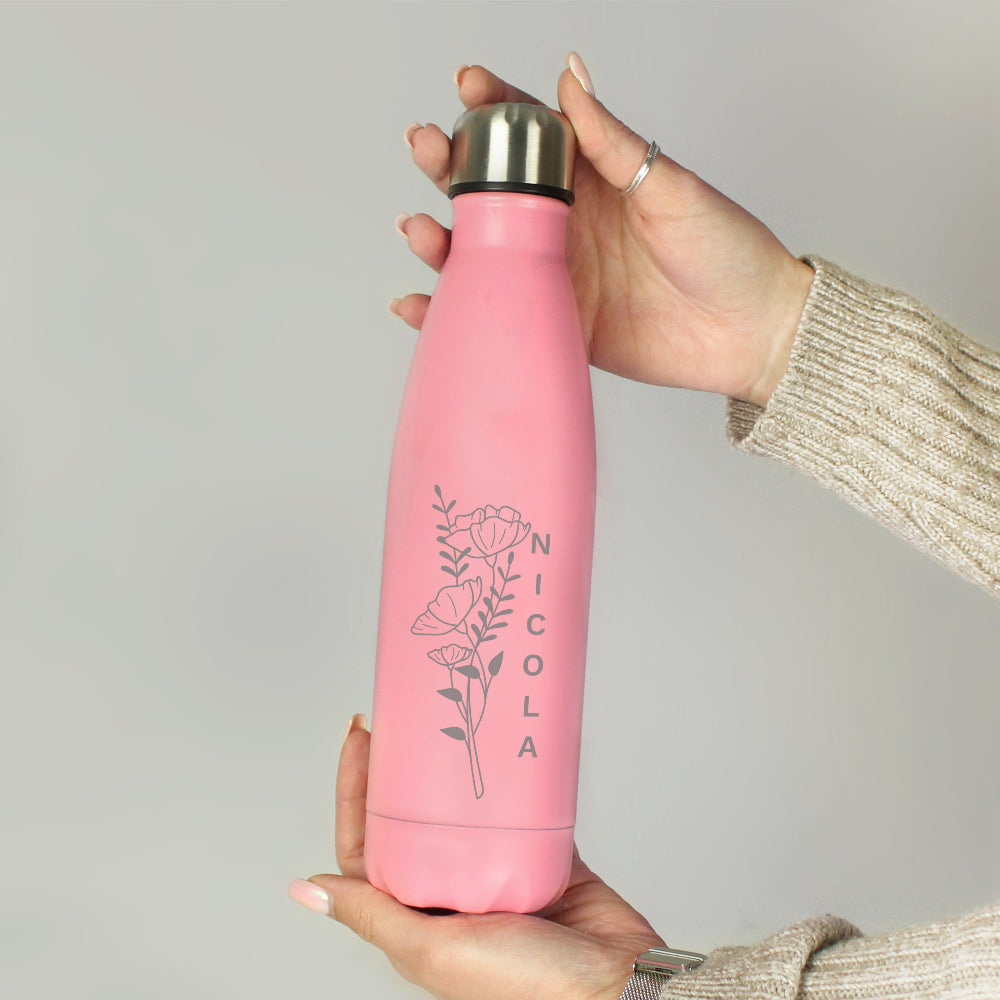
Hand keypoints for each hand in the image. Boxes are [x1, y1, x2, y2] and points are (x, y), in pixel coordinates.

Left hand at [288, 715, 665, 999]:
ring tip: (447, 726)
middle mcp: (449, 893)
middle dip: (402, 770)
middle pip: (413, 819)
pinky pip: (517, 810)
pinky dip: (510, 782)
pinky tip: (501, 751)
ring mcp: (495, 873)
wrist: (613, 985)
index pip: (367, 843)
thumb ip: (372, 914)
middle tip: (402, 720)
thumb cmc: (526, 987)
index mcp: (414, 918)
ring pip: (463, 811)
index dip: (356, 791)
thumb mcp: (435, 949)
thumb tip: (306, 889)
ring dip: (454, 771)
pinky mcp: (539, 856)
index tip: (361, 741)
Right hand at [390, 53, 815, 407]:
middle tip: (425, 149)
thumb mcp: (670, 186)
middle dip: (450, 166)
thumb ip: (612, 141)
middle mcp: (568, 224)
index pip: (534, 134)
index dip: (496, 107)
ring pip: (483, 253)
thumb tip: (571, 75)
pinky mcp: (556, 323)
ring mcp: (558, 275)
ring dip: (441, 239)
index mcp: (594, 179)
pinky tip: (419, 303)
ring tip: (418, 229)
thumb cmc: (725, 251)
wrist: (749, 333)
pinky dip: (453, 311)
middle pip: (493, 191)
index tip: (468, 86)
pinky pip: (497, 313)